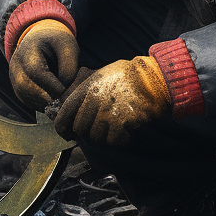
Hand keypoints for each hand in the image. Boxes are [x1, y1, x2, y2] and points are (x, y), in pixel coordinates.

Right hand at [8, 19, 79, 109]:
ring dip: (44, 104)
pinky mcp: (18, 87)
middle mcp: (16, 65)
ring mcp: (14, 77)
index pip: (36, 72)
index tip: (68, 93)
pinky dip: (41, 106)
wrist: (42, 40)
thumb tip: (65, 91)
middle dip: (47, 99)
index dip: (52, 86)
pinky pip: (27, 101)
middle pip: (26, 87)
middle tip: (64, 104)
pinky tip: (54, 104)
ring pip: (25, 97)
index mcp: (28, 51)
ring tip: (60, 106)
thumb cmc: (58, 43)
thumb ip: (69, 67)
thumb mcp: (68, 47)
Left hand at [54, 56, 170, 145]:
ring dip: (103, 138)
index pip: (64, 113)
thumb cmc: (128, 76)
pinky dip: (118, 140)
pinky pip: (113, 141)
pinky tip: (124, 133)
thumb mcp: (101, 74)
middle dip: (86, 133)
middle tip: (97, 131)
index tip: (67, 134)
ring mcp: (108, 112)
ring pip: (95, 137)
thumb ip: (85, 88)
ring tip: (113, 130)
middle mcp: (94, 101)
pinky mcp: (122, 122)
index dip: (62, 128)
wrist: (153, 78)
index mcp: (86, 88)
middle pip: (80, 129)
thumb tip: (70, 104)